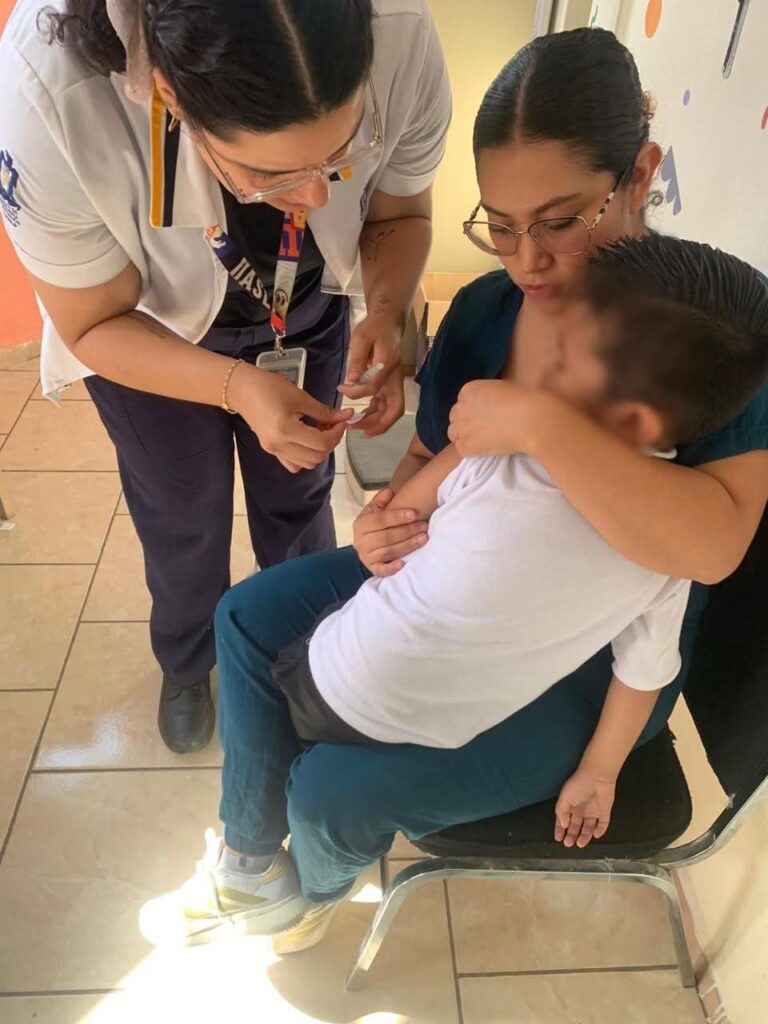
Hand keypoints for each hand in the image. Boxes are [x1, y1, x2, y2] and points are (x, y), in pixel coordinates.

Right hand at [229, 362, 351, 472]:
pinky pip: (293, 464)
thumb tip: (346, 416)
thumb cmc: (268, 387)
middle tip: (332, 425)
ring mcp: (274, 451)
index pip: (321, 443)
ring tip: (320, 431)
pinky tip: (306, 441)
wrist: (241, 390)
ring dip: (319, 450)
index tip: (342, 420)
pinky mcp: (271, 451)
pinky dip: (305, 457)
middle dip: (330, 442)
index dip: (337, 433)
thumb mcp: (300, 396)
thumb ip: (323, 411)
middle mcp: (279, 446)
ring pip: (307, 463)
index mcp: (286, 430)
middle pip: (317, 457)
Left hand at [337, 313, 404, 437]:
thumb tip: (352, 379)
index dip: (357, 392)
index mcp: (389, 365)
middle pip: (394, 408)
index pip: (375, 387)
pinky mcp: (388, 385)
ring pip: (391, 410)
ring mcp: (393, 383)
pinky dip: (375, 415)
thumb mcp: (362, 338)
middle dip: (379, 424)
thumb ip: (357, 359)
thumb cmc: (374, 328)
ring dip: (376, 422)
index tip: (341, 388)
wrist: (386, 323)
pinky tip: (361, 419)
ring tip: (356, 428)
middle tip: (360, 432)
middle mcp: (395, 378)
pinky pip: (385, 405)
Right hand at [353, 487, 428, 576]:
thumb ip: (381, 501)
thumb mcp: (375, 510)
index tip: (414, 514)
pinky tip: (404, 564)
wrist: (366, 543)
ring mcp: (366, 556)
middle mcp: (361, 541)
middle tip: (424, 526)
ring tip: (423, 539)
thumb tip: (388, 492)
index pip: (379, 520)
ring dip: (407, 546)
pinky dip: (392, 568)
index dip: (397, 517)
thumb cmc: (375, 524)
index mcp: (361, 524)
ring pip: (388, 552)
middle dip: (407, 531)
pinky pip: (381, 570)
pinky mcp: (372, 568)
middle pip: (386, 537)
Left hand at [448, 379, 551, 457]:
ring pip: (453, 434)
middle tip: (482, 430)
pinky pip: (461, 450)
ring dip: (465, 437)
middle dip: (466, 424)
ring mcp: (461, 427)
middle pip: (455, 418)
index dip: (472, 412)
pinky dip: (471, 451)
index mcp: (468, 390)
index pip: (462, 404)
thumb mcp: (500, 389)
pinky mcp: (465, 445)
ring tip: (483, 441)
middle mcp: (460, 407)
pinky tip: (486, 449)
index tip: (484, 418)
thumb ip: (486, 397)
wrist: (531, 420)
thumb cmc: (524, 401)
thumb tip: (486, 408)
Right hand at [554, 767, 615, 848]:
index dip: (560, 829)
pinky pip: (603, 824)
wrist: (597, 777)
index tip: (558, 838)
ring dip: (584, 836)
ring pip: (588, 827)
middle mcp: (581, 809)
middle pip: (576, 826)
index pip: (564, 820)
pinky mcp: (604, 811)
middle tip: (568, 843)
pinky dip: (600, 831)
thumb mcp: (564, 798)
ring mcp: (593, 811)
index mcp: (570, 805)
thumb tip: (562, 824)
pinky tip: (595, 835)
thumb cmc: (579, 784)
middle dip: (571, 835)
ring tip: (579, 843)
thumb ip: (561, 812)